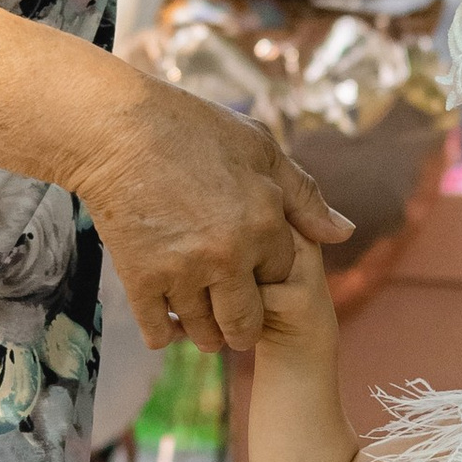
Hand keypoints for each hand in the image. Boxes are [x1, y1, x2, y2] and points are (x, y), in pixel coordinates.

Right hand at [74, 79, 350, 351]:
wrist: (117, 129)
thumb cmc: (192, 128)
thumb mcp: (260, 148)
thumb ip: (304, 195)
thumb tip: (344, 234)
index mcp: (263, 224)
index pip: (281, 277)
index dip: (268, 273)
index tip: (252, 268)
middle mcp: (228, 255)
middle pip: (246, 323)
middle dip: (243, 324)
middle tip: (232, 315)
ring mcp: (183, 271)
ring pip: (203, 333)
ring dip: (204, 331)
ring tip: (199, 316)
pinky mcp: (141, 279)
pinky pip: (158, 332)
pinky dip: (165, 333)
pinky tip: (167, 318)